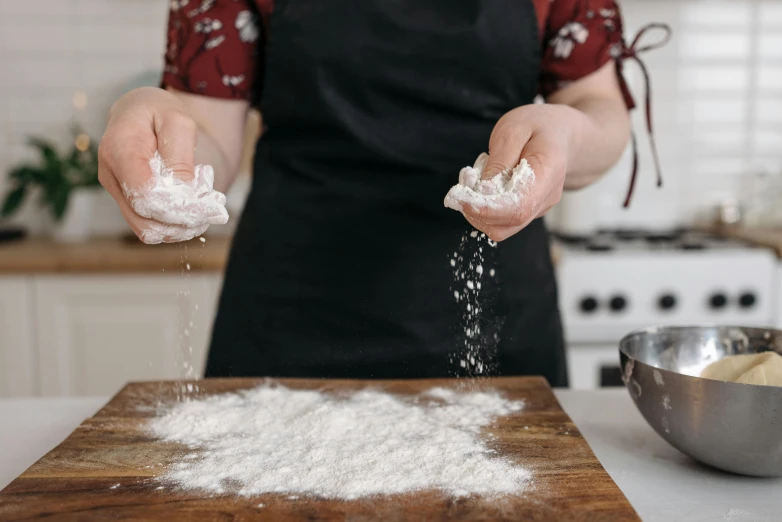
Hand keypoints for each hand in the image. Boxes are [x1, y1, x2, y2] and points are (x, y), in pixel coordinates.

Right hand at [99, 87, 225, 243]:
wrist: (139, 112)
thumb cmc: (160, 112)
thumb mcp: (178, 122)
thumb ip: (180, 157)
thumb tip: (183, 194)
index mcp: (119, 149)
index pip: (144, 193)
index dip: (176, 206)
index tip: (206, 203)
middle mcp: (111, 175)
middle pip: (145, 219)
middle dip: (183, 219)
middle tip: (213, 207)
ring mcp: (116, 192)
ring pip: (147, 230)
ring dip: (181, 226)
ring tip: (204, 206)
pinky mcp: (126, 203)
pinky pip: (150, 226)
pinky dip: (175, 225)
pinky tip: (192, 207)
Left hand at [461, 104, 585, 241]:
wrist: (563, 133)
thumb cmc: (539, 126)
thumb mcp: (515, 129)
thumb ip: (500, 160)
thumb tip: (483, 190)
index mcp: (548, 173)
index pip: (518, 207)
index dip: (487, 209)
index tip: (461, 197)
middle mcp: (546, 198)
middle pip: (508, 224)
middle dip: (476, 211)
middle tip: (466, 179)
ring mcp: (538, 208)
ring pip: (501, 228)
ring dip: (478, 210)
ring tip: (476, 178)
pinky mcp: (528, 211)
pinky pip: (501, 220)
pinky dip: (484, 208)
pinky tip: (485, 184)